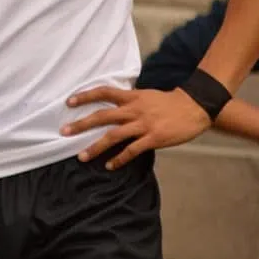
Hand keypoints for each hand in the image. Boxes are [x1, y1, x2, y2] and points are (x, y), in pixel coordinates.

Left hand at [61, 85, 210, 169]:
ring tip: (81, 156)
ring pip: (113, 136)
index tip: (69, 101)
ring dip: (95, 147)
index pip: (104, 92)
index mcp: (132, 97)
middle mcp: (134, 109)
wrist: (193, 106)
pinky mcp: (153, 138)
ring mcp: (143, 124)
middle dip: (82, 124)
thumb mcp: (146, 96)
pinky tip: (110, 166)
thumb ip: (130, 101)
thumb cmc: (168, 102)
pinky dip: (119, 159)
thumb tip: (114, 106)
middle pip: (102, 116)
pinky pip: (132, 150)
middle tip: (64, 131)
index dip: (85, 96)